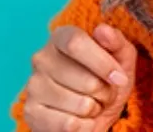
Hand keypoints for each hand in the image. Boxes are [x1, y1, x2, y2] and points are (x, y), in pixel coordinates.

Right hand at [22, 23, 136, 131]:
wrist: (93, 110)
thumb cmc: (106, 77)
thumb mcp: (121, 56)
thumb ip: (116, 41)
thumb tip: (102, 30)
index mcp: (62, 36)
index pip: (76, 43)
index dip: (102, 63)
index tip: (120, 78)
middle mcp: (42, 58)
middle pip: (85, 79)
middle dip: (105, 91)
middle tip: (106, 92)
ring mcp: (33, 85)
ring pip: (80, 104)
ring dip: (96, 108)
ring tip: (93, 103)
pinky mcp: (31, 112)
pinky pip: (68, 124)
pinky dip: (84, 125)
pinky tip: (82, 118)